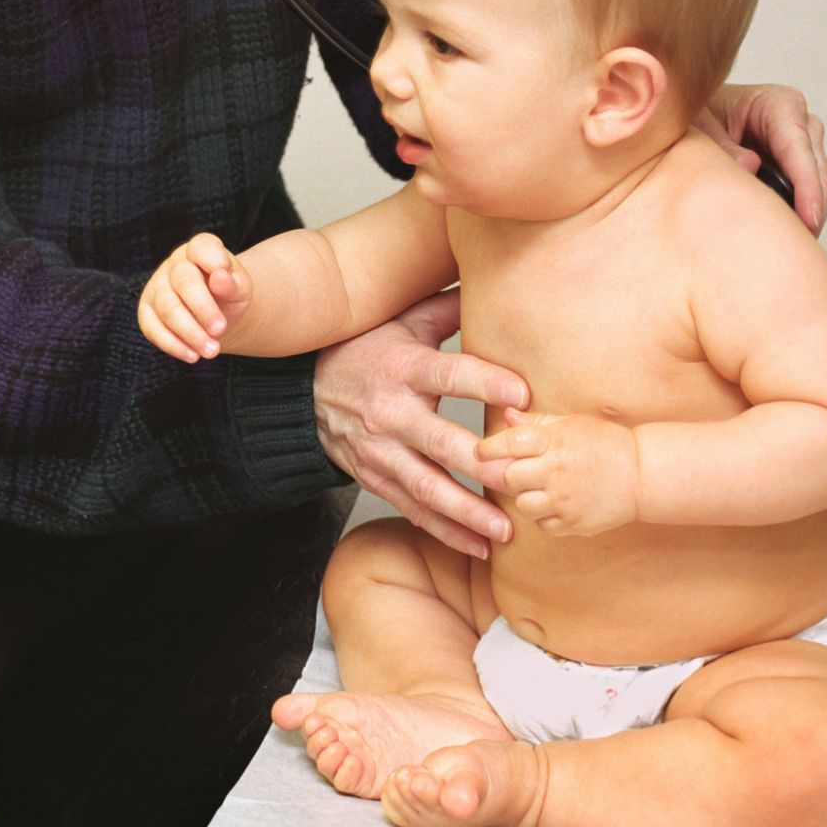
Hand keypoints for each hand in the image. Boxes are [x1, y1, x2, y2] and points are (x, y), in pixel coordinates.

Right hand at [138, 233, 252, 361]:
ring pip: (167, 308)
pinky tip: (192, 356)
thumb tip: (220, 277)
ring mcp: (156, 287)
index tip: (226, 277)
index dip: (213, 260)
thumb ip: (233, 282)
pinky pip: (152, 328)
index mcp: (199, 250)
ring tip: (212, 351)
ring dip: (190, 332)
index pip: (202, 247)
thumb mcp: (241, 288)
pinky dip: (173, 344)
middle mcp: (174, 264)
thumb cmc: (230, 295)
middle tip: (221, 330)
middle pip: (184, 282)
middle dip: (203, 309)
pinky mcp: (146, 312)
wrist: (217, 316)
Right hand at [312, 289, 526, 561]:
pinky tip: (480, 547)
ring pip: (427, 487)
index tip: (523, 394)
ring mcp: (381, 451)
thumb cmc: (363, 351)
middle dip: (481, 465)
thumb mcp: (400, 322)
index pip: (449, 373)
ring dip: (467, 513)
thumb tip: (494, 278)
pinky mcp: (376, 479)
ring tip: (505, 530)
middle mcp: (391, 412)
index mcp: (403, 367)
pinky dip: (446, 532)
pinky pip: (414, 509)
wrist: (303, 393)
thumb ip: (447, 308)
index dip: (485, 382)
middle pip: (439, 442)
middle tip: (522, 479)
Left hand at [476, 407, 642, 536]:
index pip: (510, 443)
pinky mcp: (573, 524)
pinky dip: (544, 515)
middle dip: (510, 473)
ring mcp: (565, 501)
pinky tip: (557, 502)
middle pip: (510, 478)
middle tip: (518, 469)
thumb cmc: (607, 443)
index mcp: (556, 441)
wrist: (643, 474)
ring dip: (526, 496)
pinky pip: (542, 524)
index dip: (490, 447)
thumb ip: (537, 421)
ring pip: (523, 504)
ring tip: (541, 486)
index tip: (482, 451)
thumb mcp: (573, 423)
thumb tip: (506, 414)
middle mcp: (558, 472)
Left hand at [697, 82, 826, 233]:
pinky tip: (780, 231)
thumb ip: (722, 147)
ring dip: (804, 214)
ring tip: (784, 242)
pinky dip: (797, 214)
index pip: (799, 147)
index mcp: (777, 104)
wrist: (692, 122)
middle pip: (817, 171)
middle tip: (792, 242)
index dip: (807, 185)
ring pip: (819, 187)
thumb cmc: (696, 117)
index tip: (808, 217)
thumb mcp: (699, 127)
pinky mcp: (798, 168)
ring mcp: (803, 146)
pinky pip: (807, 195)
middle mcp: (798, 123)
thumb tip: (751, 168)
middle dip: (810, 208)